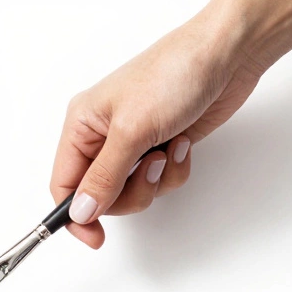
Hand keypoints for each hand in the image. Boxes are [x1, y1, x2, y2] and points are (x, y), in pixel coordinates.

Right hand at [50, 5, 265, 247]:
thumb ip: (104, 177)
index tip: (94, 237)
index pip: (64, 184)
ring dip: (155, 181)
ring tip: (169, 150)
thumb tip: (80, 212)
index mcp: (82, 125)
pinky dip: (174, 170)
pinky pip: (160, 181)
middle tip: (150, 170)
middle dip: (129, 192)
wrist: (227, 54)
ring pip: (132, 192)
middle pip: (100, 195)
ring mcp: (134, 143)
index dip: (75, 215)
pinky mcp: (161, 147)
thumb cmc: (173, 74)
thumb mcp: (131, 130)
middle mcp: (103, 136)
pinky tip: (183, 142)